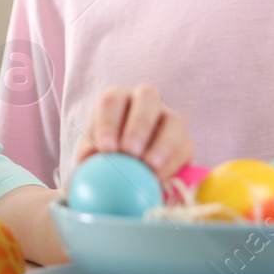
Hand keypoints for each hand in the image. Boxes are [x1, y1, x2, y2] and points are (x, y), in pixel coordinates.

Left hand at [73, 84, 191, 178]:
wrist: (128, 173)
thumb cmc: (104, 157)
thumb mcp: (91, 154)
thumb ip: (89, 154)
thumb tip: (91, 155)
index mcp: (115, 99)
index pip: (111, 100)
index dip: (108, 122)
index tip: (106, 148)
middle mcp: (144, 101)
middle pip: (147, 97)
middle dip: (139, 124)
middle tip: (130, 152)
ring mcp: (168, 116)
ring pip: (173, 119)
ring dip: (162, 143)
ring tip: (149, 166)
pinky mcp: (184, 139)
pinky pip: (184, 146)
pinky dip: (172, 162)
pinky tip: (159, 176)